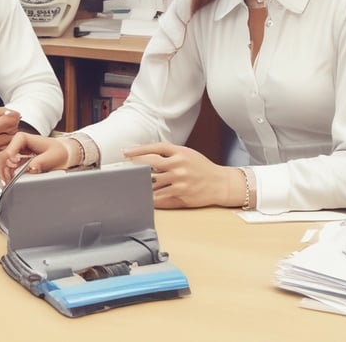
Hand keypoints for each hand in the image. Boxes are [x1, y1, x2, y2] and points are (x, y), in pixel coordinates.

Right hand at [0, 107, 21, 159]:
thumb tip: (11, 115)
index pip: (2, 115)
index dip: (12, 114)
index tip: (16, 114)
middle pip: (6, 128)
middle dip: (13, 124)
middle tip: (12, 123)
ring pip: (5, 140)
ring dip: (9, 135)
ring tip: (6, 132)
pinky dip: (1, 146)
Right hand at [0, 132, 68, 184]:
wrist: (63, 154)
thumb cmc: (58, 152)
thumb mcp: (52, 157)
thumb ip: (41, 162)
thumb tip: (31, 168)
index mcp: (23, 138)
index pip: (10, 148)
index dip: (9, 158)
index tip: (14, 166)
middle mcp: (17, 144)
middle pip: (3, 157)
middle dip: (4, 170)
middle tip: (9, 182)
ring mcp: (15, 152)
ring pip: (2, 163)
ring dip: (4, 174)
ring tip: (9, 185)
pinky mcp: (16, 160)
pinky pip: (6, 168)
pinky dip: (7, 176)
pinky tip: (10, 182)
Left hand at [124, 142, 238, 208]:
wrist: (221, 183)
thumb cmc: (202, 168)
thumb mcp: (188, 155)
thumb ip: (170, 154)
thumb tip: (147, 157)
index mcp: (180, 152)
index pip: (155, 148)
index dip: (138, 150)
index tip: (126, 152)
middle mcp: (179, 165)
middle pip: (150, 164)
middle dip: (135, 167)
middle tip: (124, 169)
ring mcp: (180, 181)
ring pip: (153, 183)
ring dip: (140, 184)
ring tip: (130, 184)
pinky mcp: (181, 195)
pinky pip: (161, 197)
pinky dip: (151, 198)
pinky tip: (144, 197)